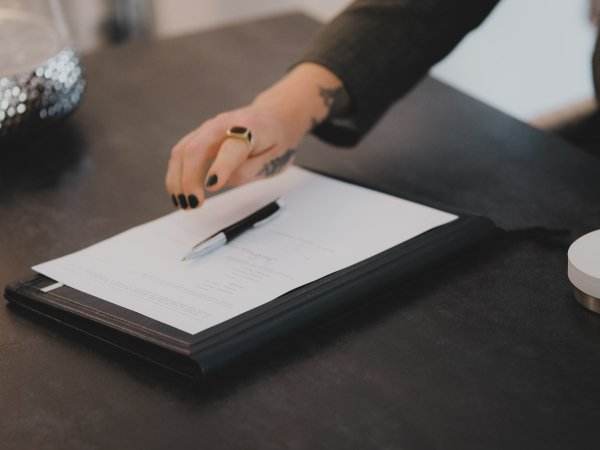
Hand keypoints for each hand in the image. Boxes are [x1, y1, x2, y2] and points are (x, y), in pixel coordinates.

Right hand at [164, 63, 344, 208]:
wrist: (275, 116)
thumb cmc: (276, 141)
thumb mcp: (275, 159)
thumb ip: (249, 169)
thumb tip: (218, 182)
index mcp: (250, 129)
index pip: (231, 148)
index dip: (221, 167)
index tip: (212, 186)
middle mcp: (224, 124)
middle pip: (197, 148)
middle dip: (190, 178)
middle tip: (193, 204)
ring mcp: (208, 128)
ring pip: (182, 150)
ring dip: (177, 179)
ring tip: (183, 204)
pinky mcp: (199, 135)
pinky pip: (180, 153)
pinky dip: (175, 175)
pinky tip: (178, 194)